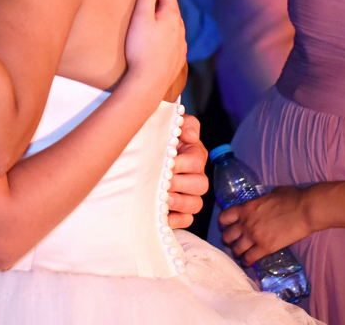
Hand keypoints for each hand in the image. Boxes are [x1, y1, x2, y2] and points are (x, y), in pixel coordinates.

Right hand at [123, 0, 187, 97]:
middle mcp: (180, 28)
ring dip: (168, 12)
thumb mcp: (141, 17)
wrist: (149, 82)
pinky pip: (175, 37)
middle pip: (173, 6)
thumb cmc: (141, 48)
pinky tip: (165, 35)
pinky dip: (169, 29)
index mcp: (171, 15)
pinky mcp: (177, 58)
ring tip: (159, 8)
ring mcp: (180, 44)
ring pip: (175, 23)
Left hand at [166, 114, 206, 228]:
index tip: (166, 164)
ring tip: (162, 199)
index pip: (197, 161)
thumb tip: (190, 136)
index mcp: (195, 155)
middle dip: (180, 184)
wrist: (145, 154)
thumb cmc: (161, 139)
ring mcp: (191, 196)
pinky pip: (187, 220)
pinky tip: (163, 216)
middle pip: (200, 185)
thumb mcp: (173, 124)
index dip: (182, 164)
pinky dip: (177, 220)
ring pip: (195, 204)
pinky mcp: (183, 212)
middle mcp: (196, 176)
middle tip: (163, 183)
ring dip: (179, 203)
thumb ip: (185, 124)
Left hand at [217, 185, 312, 265]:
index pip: (224, 218)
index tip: (228, 226)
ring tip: (241, 254)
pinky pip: (250, 258)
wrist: (304, 210)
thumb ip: (262, 201)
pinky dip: (247, 261)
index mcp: (245, 208)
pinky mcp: (265, 248)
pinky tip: (248, 262)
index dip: (224, 224)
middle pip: (227, 236)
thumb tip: (264, 203)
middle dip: (229, 239)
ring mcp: (254, 236)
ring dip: (237, 252)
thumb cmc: (291, 198)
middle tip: (234, 241)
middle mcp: (246, 223)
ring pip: (236, 249)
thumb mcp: (271, 194)